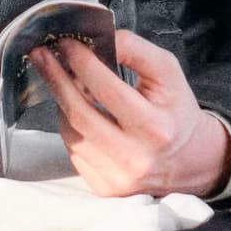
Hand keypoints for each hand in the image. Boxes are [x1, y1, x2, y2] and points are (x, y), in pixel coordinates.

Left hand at [30, 31, 230, 200]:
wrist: (189, 160)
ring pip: (71, 133)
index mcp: (156, 128)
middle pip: (80, 114)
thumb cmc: (175, 111)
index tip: (66, 44)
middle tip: (41, 55)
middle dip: (56, 79)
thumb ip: (136, 50)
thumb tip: (101, 41)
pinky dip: (70, 126)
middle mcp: (135, 158)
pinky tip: (75, 109)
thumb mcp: (168, 73)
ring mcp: (117, 178)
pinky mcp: (103, 188)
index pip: (108, 90)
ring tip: (62, 80)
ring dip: (62, 102)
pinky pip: (73, 151)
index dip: (82, 64)